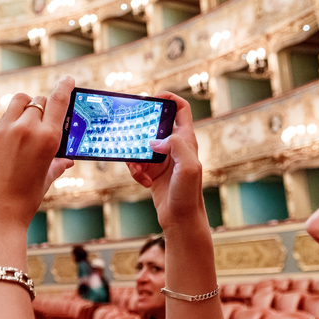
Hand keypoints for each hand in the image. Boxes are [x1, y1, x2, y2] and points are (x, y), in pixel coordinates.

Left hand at [0, 76, 74, 233]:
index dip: (65, 87)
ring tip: (27, 121)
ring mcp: (5, 130)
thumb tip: (68, 161)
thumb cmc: (23, 202)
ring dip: (26, 107)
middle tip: (46, 120)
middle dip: (45, 108)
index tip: (68, 79)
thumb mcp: (45, 181)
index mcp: (48, 138)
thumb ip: (57, 165)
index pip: (58, 101)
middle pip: (39, 101)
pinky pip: (4, 119)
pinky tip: (11, 141)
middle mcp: (27, 128)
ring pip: (19, 102)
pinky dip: (11, 123)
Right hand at [127, 93, 204, 229]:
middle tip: (130, 132)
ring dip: (133, 155)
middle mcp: (175, 147)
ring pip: (141, 145)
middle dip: (140, 130)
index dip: (168, 98)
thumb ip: (176, 146)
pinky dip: (135, 171)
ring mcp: (162, 159)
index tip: (151, 98)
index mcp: (186, 140)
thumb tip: (154, 140)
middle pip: (154, 125)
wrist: (182, 220)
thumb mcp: (188, 166)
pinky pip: (136, 163)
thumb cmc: (189, 194)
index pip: (180, 109)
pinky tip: (142, 182)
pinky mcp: (152, 172)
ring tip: (137, 169)